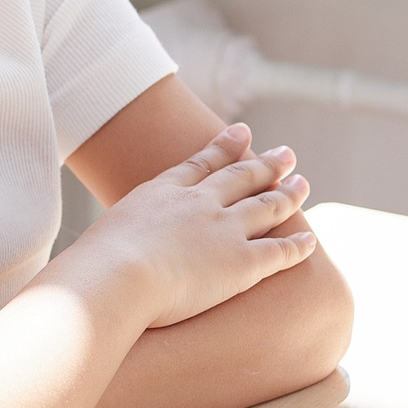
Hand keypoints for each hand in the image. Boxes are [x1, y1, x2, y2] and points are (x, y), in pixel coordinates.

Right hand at [74, 124, 316, 328]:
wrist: (116, 275)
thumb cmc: (95, 264)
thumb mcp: (101, 237)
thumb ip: (113, 238)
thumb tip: (102, 252)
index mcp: (164, 191)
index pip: (201, 163)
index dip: (224, 146)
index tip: (240, 132)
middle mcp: (200, 203)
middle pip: (241, 177)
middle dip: (265, 164)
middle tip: (286, 153)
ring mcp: (224, 230)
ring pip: (267, 206)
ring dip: (288, 194)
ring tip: (304, 184)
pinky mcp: (242, 263)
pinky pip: (278, 251)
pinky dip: (297, 245)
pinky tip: (311, 240)